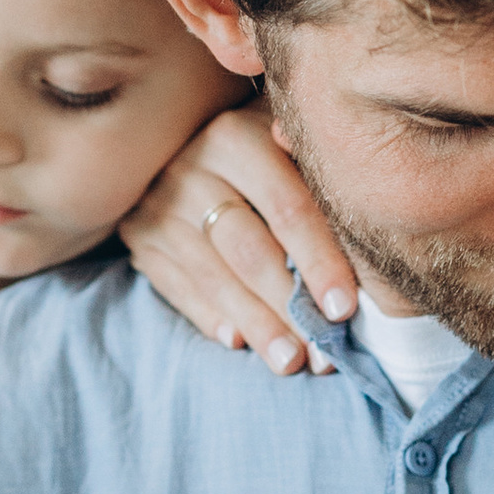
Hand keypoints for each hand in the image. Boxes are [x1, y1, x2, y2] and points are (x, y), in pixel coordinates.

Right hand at [115, 105, 359, 373]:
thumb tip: (355, 210)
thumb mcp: (289, 139)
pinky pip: (177, 287)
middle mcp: (190, 167)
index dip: (320, 263)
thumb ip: (318, 171)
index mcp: (238, 137)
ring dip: (257, 325)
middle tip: (323, 353)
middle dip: (289, 308)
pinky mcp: (139, 236)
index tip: (344, 310)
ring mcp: (159, 204)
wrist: (172, 131)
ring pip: (214, 278)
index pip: (288, 210)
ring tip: (290, 362)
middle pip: (249, 251)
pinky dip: (211, 318)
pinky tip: (240, 342)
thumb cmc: (263, 144)